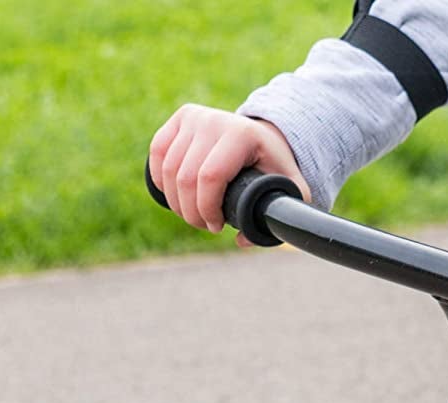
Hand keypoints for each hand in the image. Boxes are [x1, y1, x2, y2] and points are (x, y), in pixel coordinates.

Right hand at [149, 105, 309, 241]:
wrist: (264, 136)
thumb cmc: (275, 168)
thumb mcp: (289, 191)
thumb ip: (278, 217)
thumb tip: (240, 240)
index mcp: (241, 136)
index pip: (211, 177)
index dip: (207, 209)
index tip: (217, 227)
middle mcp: (214, 121)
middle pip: (186, 177)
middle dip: (192, 211)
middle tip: (205, 225)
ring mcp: (194, 117)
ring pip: (169, 169)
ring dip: (176, 201)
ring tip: (193, 214)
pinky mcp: (181, 118)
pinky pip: (158, 152)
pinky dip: (162, 180)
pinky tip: (174, 197)